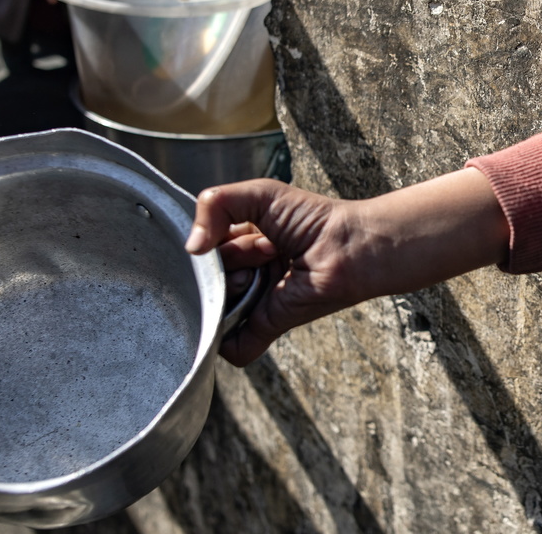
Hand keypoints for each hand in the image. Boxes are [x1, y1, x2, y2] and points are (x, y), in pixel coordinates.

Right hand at [185, 170, 508, 365]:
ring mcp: (255, 302)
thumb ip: (214, 204)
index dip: (207, 242)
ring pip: (215, 308)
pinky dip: (225, 341)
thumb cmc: (311, 218)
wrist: (350, 248)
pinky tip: (235, 315)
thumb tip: (191, 249)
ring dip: (228, 290)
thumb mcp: (258, 195)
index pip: (202, 250)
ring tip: (264, 269)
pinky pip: (233, 347)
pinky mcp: (268, 325)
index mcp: (240, 242)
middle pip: (205, 279)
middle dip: (222, 265)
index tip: (225, 235)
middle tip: (257, 252)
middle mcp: (244, 274)